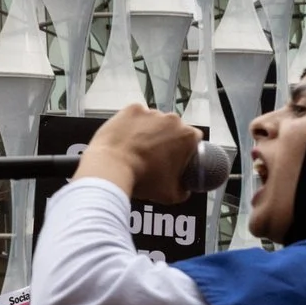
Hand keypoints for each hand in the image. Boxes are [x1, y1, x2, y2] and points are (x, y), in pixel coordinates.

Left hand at [75, 104, 201, 205]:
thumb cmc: (142, 180)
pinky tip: (127, 138)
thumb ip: (184, 190)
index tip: (176, 157)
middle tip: (154, 155)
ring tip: (137, 148)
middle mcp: (172, 120)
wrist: (112, 168)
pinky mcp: (133, 109)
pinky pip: (136, 115)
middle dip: (167, 138)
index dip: (186, 148)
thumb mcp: (171, 195)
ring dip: (149, 131)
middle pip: (174, 127)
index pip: (194, 139)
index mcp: (187, 137)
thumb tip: (184, 189)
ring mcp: (152, 112)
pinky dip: (133, 124)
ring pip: (154, 121)